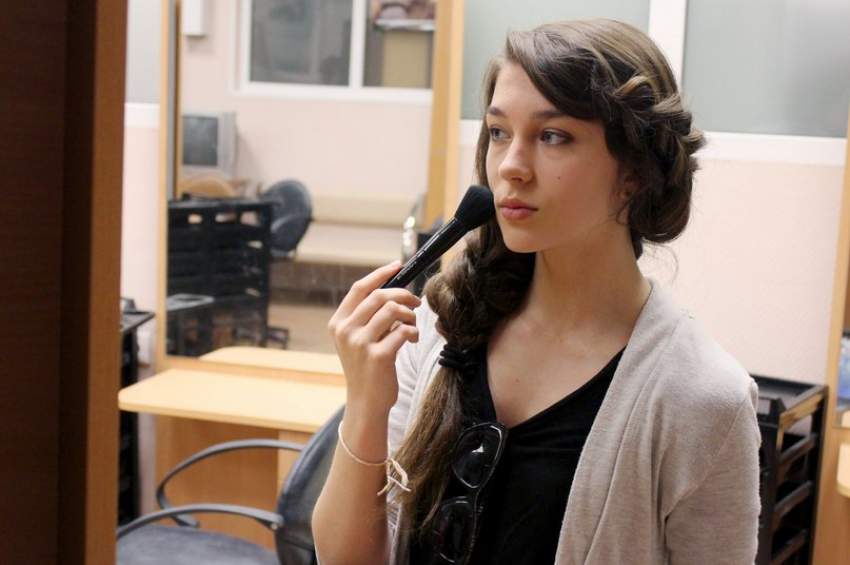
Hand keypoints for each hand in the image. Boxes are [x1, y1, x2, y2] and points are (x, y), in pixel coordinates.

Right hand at [328, 261, 421, 417]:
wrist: (365, 402)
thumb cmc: (366, 368)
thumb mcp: (358, 339)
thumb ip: (368, 317)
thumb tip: (395, 290)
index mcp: (338, 323)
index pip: (360, 288)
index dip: (380, 274)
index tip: (398, 266)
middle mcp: (346, 331)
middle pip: (379, 296)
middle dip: (403, 294)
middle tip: (416, 302)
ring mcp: (360, 344)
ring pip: (392, 310)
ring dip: (409, 314)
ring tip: (413, 324)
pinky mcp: (378, 357)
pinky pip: (403, 330)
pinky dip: (412, 332)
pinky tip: (412, 339)